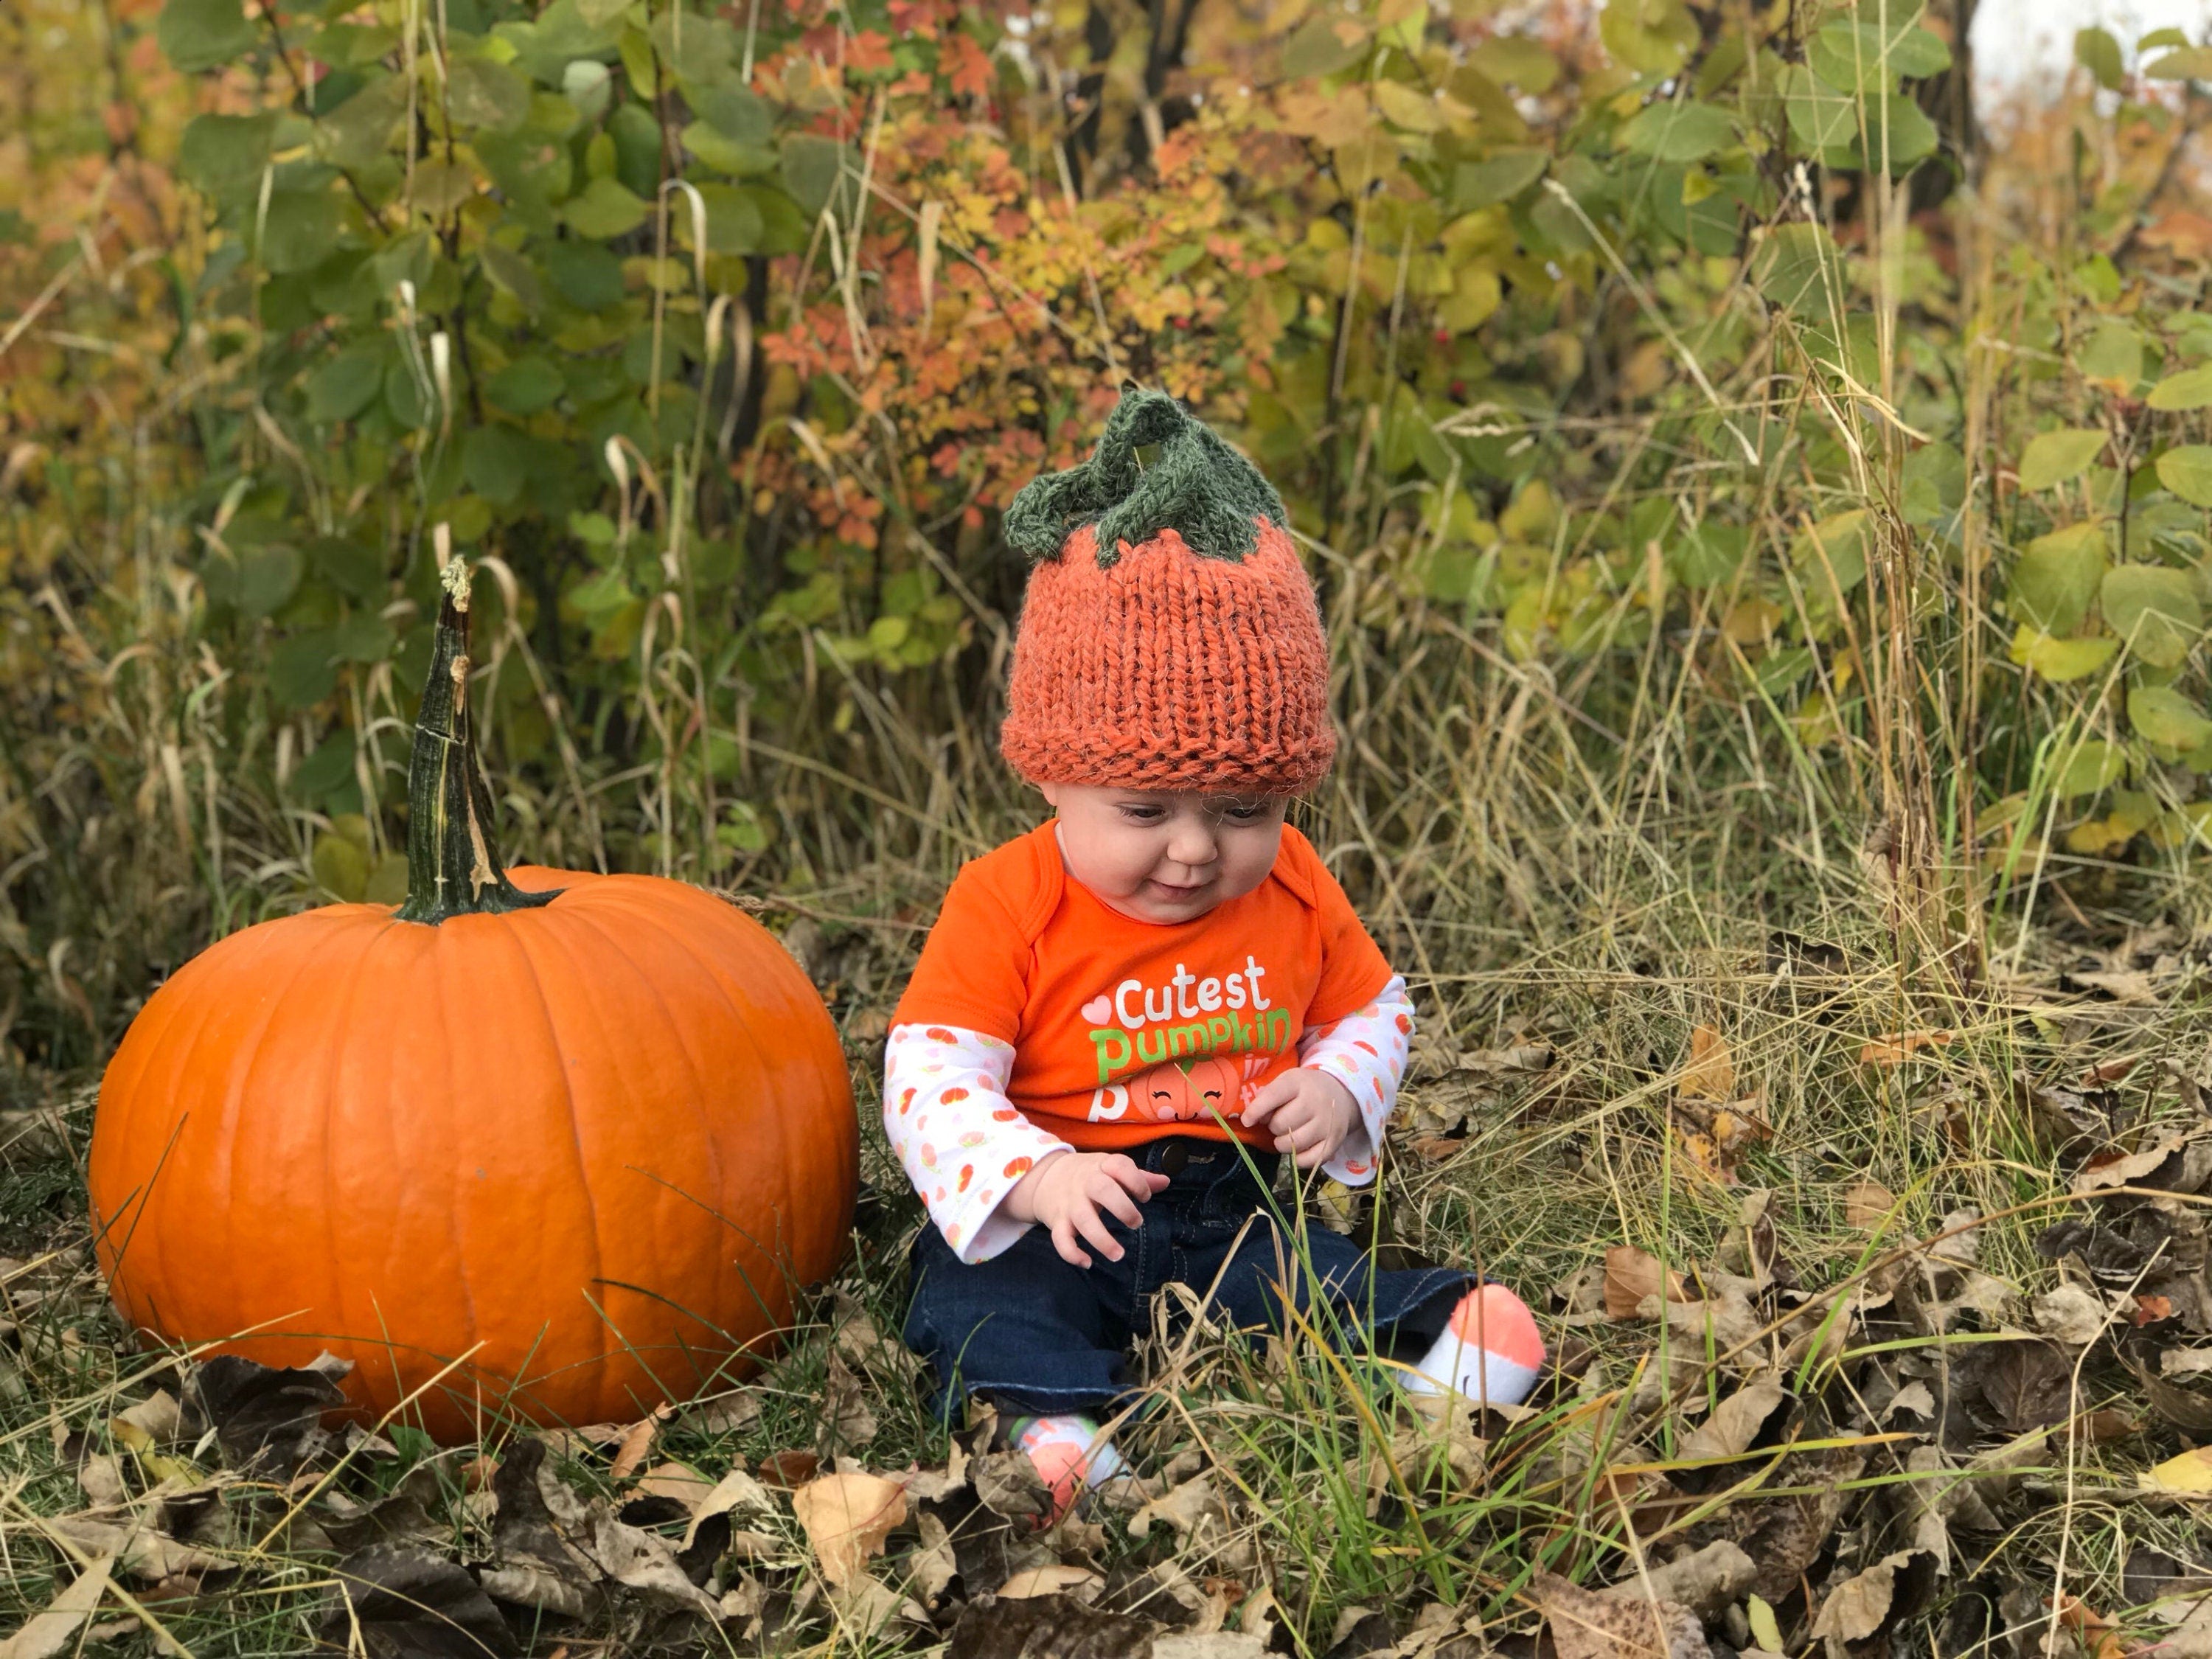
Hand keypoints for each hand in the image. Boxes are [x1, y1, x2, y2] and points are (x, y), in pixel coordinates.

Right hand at [1003, 1151, 1169, 1267]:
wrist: (1046, 1176)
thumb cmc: (1089, 1175)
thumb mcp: (1111, 1169)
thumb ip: (1139, 1177)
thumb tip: (1165, 1182)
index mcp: (1102, 1167)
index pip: (1120, 1166)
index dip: (1136, 1181)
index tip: (1144, 1197)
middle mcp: (1085, 1183)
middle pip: (1103, 1191)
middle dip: (1123, 1208)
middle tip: (1137, 1224)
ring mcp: (1070, 1203)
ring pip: (1084, 1220)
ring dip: (1102, 1240)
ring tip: (1119, 1255)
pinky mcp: (1057, 1221)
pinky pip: (1061, 1239)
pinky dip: (1071, 1253)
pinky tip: (1087, 1263)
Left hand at [1239, 1067, 1360, 1169]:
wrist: (1341, 1093)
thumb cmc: (1305, 1089)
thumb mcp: (1287, 1082)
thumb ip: (1267, 1096)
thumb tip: (1252, 1119)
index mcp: (1298, 1082)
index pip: (1273, 1096)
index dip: (1256, 1110)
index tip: (1247, 1120)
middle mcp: (1315, 1101)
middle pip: (1281, 1124)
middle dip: (1273, 1126)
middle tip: (1279, 1122)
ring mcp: (1326, 1123)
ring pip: (1292, 1144)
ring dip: (1282, 1143)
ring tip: (1287, 1135)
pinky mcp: (1334, 1142)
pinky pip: (1309, 1160)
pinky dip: (1298, 1159)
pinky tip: (1297, 1150)